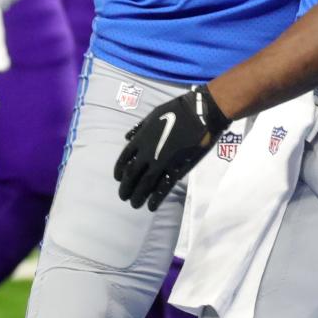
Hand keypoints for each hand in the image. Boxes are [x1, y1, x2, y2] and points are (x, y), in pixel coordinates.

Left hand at [114, 85, 229, 210]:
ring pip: (144, 184)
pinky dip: (156, 198)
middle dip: (126, 188)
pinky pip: (163, 187)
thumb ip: (139, 128)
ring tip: (134, 204)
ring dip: (138, 196)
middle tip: (123, 197)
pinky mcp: (176, 169)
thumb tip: (126, 137)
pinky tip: (151, 206)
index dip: (119, 170)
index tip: (118, 178)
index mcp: (140, 139)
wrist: (200, 114)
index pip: (124, 159)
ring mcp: (161, 162)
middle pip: (131, 175)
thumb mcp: (152, 115)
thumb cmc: (177, 111)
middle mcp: (147, 152)